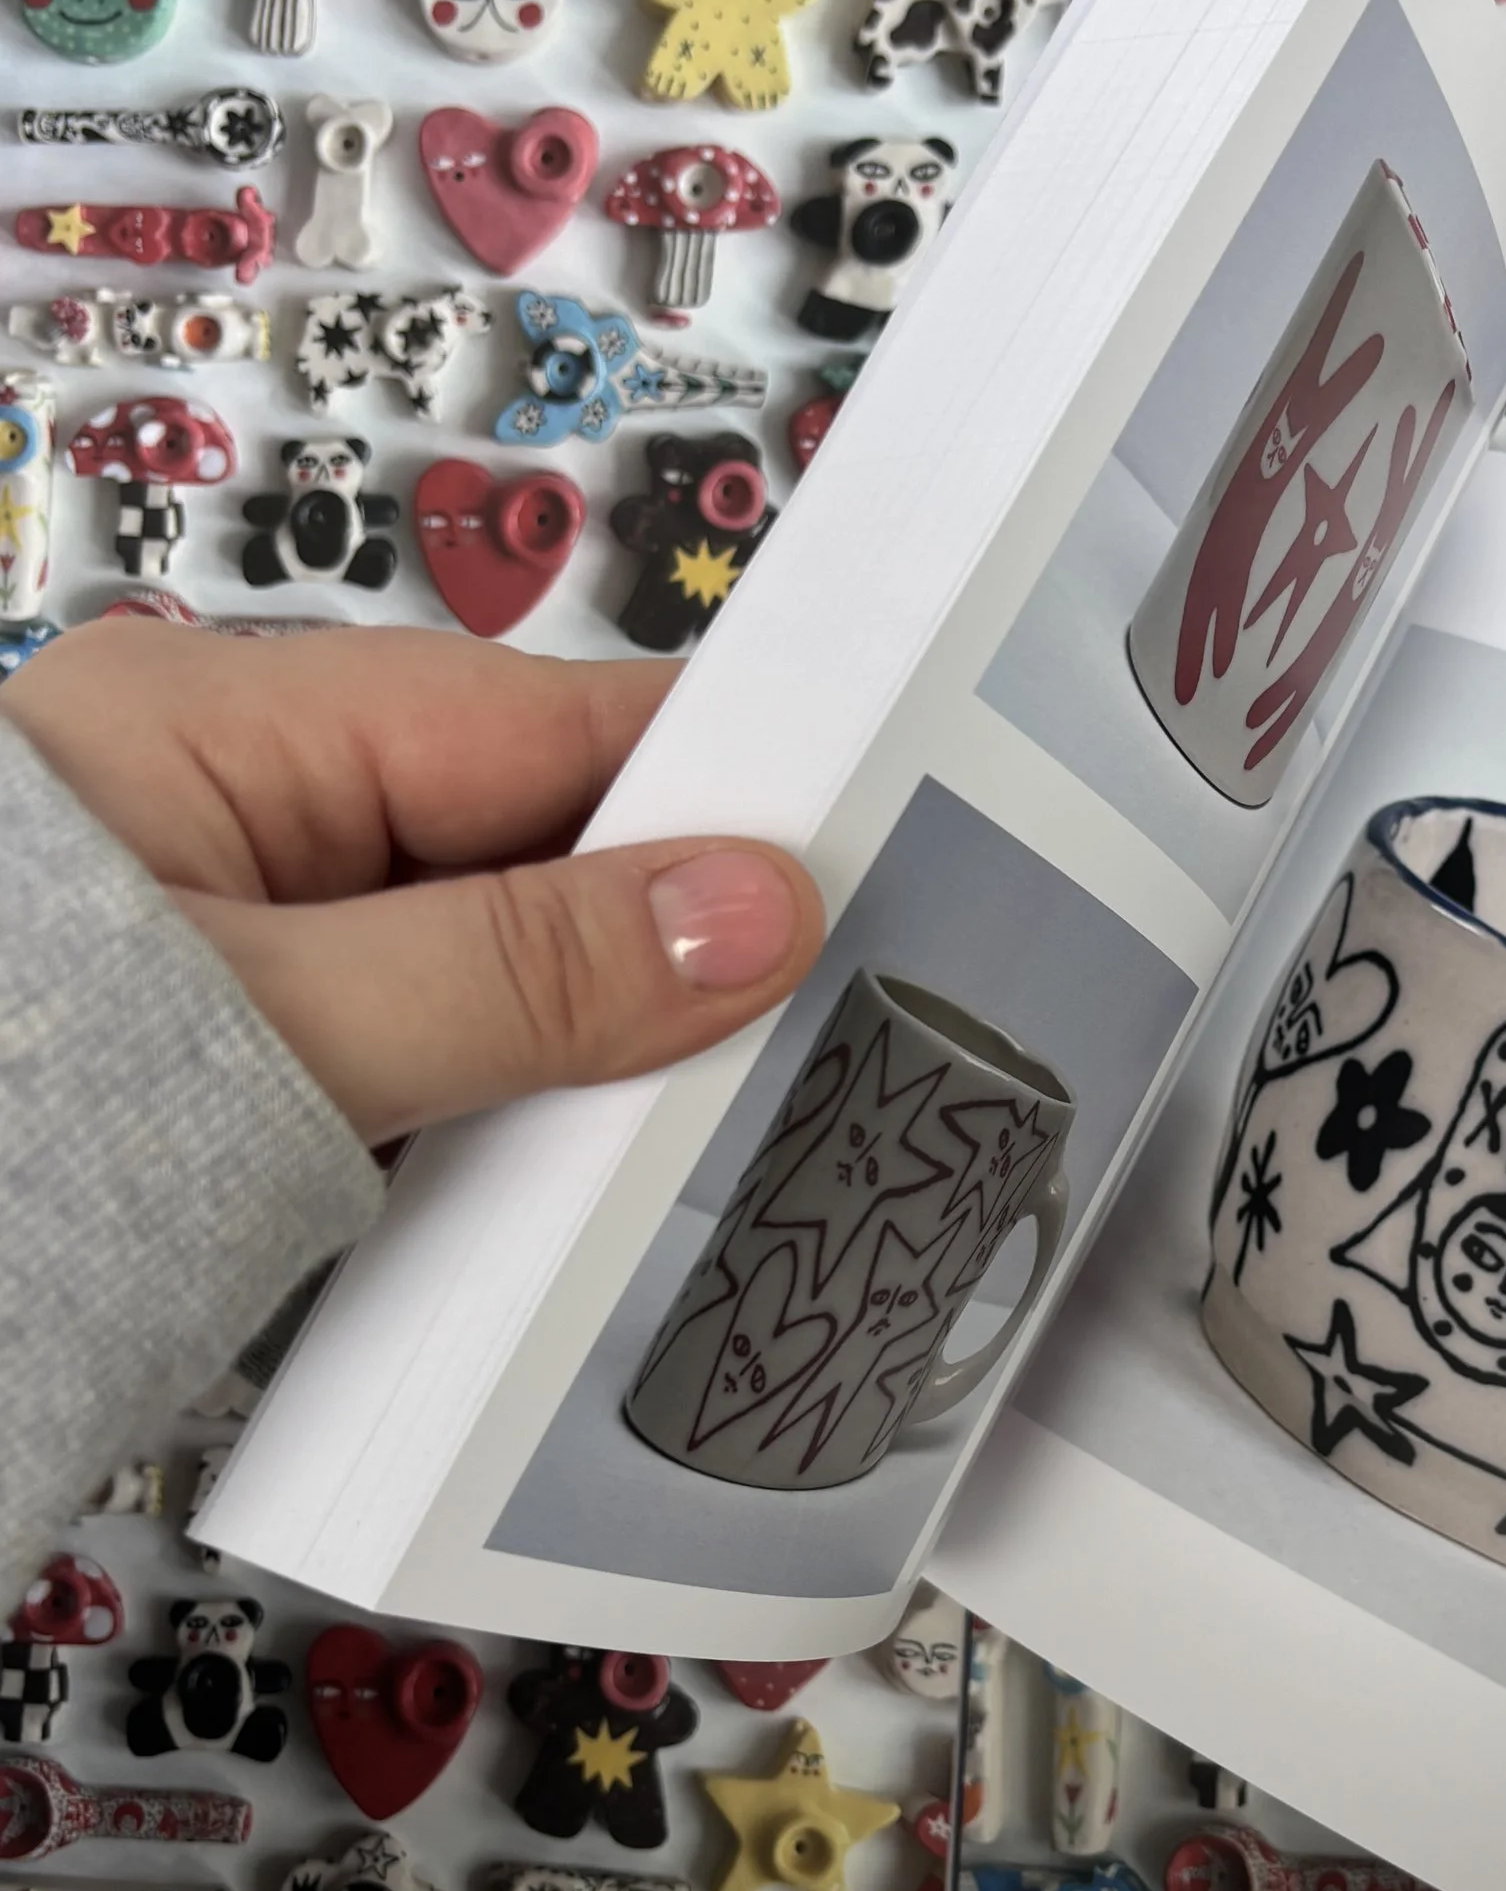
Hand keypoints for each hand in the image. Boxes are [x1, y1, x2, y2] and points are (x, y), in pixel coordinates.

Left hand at [4, 621, 824, 1142]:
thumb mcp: (281, 1032)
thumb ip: (521, 967)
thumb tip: (760, 904)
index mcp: (239, 728)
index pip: (555, 724)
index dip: (725, 787)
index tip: (887, 860)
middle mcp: (247, 801)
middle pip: (532, 835)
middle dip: (677, 928)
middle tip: (847, 1029)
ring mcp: (241, 929)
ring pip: (487, 946)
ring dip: (599, 1026)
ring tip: (753, 1111)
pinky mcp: (234, 1038)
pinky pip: (421, 1032)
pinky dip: (512, 1088)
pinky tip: (596, 1166)